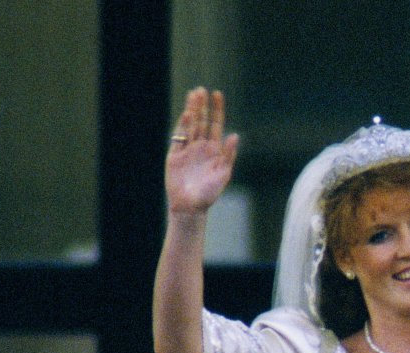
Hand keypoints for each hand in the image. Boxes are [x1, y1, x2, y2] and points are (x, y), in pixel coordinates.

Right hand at [165, 87, 238, 214]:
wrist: (191, 206)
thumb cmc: (210, 193)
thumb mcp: (223, 173)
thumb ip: (228, 155)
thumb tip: (235, 136)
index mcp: (214, 150)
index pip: (215, 125)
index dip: (217, 110)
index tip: (217, 94)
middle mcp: (201, 147)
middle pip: (201, 121)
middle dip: (202, 106)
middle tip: (201, 90)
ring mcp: (187, 150)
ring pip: (190, 126)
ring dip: (192, 110)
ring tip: (193, 95)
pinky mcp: (174, 155)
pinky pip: (179, 137)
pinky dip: (183, 126)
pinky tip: (188, 115)